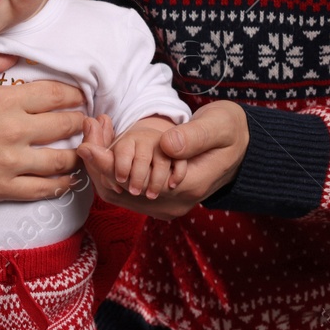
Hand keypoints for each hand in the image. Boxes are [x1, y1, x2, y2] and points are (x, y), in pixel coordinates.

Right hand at [0, 50, 86, 250]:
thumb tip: (12, 56)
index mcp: (4, 101)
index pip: (55, 94)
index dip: (74, 94)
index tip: (79, 96)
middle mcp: (14, 130)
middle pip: (66, 124)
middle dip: (81, 121)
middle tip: (87, 121)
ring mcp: (12, 162)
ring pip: (62, 158)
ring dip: (77, 153)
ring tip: (82, 149)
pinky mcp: (6, 188)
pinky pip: (46, 188)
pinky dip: (62, 183)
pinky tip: (67, 178)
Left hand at [78, 101, 248, 219]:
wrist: (244, 148)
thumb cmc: (232, 131)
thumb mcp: (219, 125)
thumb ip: (194, 136)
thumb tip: (166, 145)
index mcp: (188, 186)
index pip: (136, 184)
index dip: (108, 165)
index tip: (88, 144)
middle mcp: (174, 203)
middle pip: (122, 193)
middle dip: (98, 164)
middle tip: (85, 132)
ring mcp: (167, 204)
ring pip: (120, 193)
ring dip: (101, 166)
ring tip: (91, 132)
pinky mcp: (160, 199)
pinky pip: (126, 189)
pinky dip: (111, 169)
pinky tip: (104, 143)